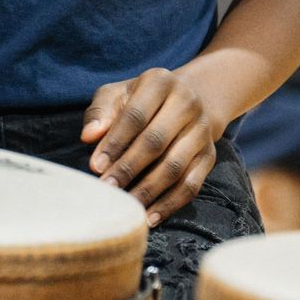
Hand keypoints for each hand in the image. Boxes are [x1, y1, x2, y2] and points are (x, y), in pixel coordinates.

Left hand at [82, 68, 221, 226]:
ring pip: (175, 166)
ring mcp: (202, 130)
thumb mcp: (118, 95)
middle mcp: (187, 103)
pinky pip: (191, 184)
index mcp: (160, 82)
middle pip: (156, 141)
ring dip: (148, 190)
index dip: (115, 142)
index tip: (95, 166)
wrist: (188, 99)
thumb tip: (89, 137)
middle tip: (107, 189)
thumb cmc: (140, 100)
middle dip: (129, 168)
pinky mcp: (210, 155)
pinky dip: (170, 204)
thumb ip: (101, 113)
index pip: (135, 115)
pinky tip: (150, 217)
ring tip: (126, 208)